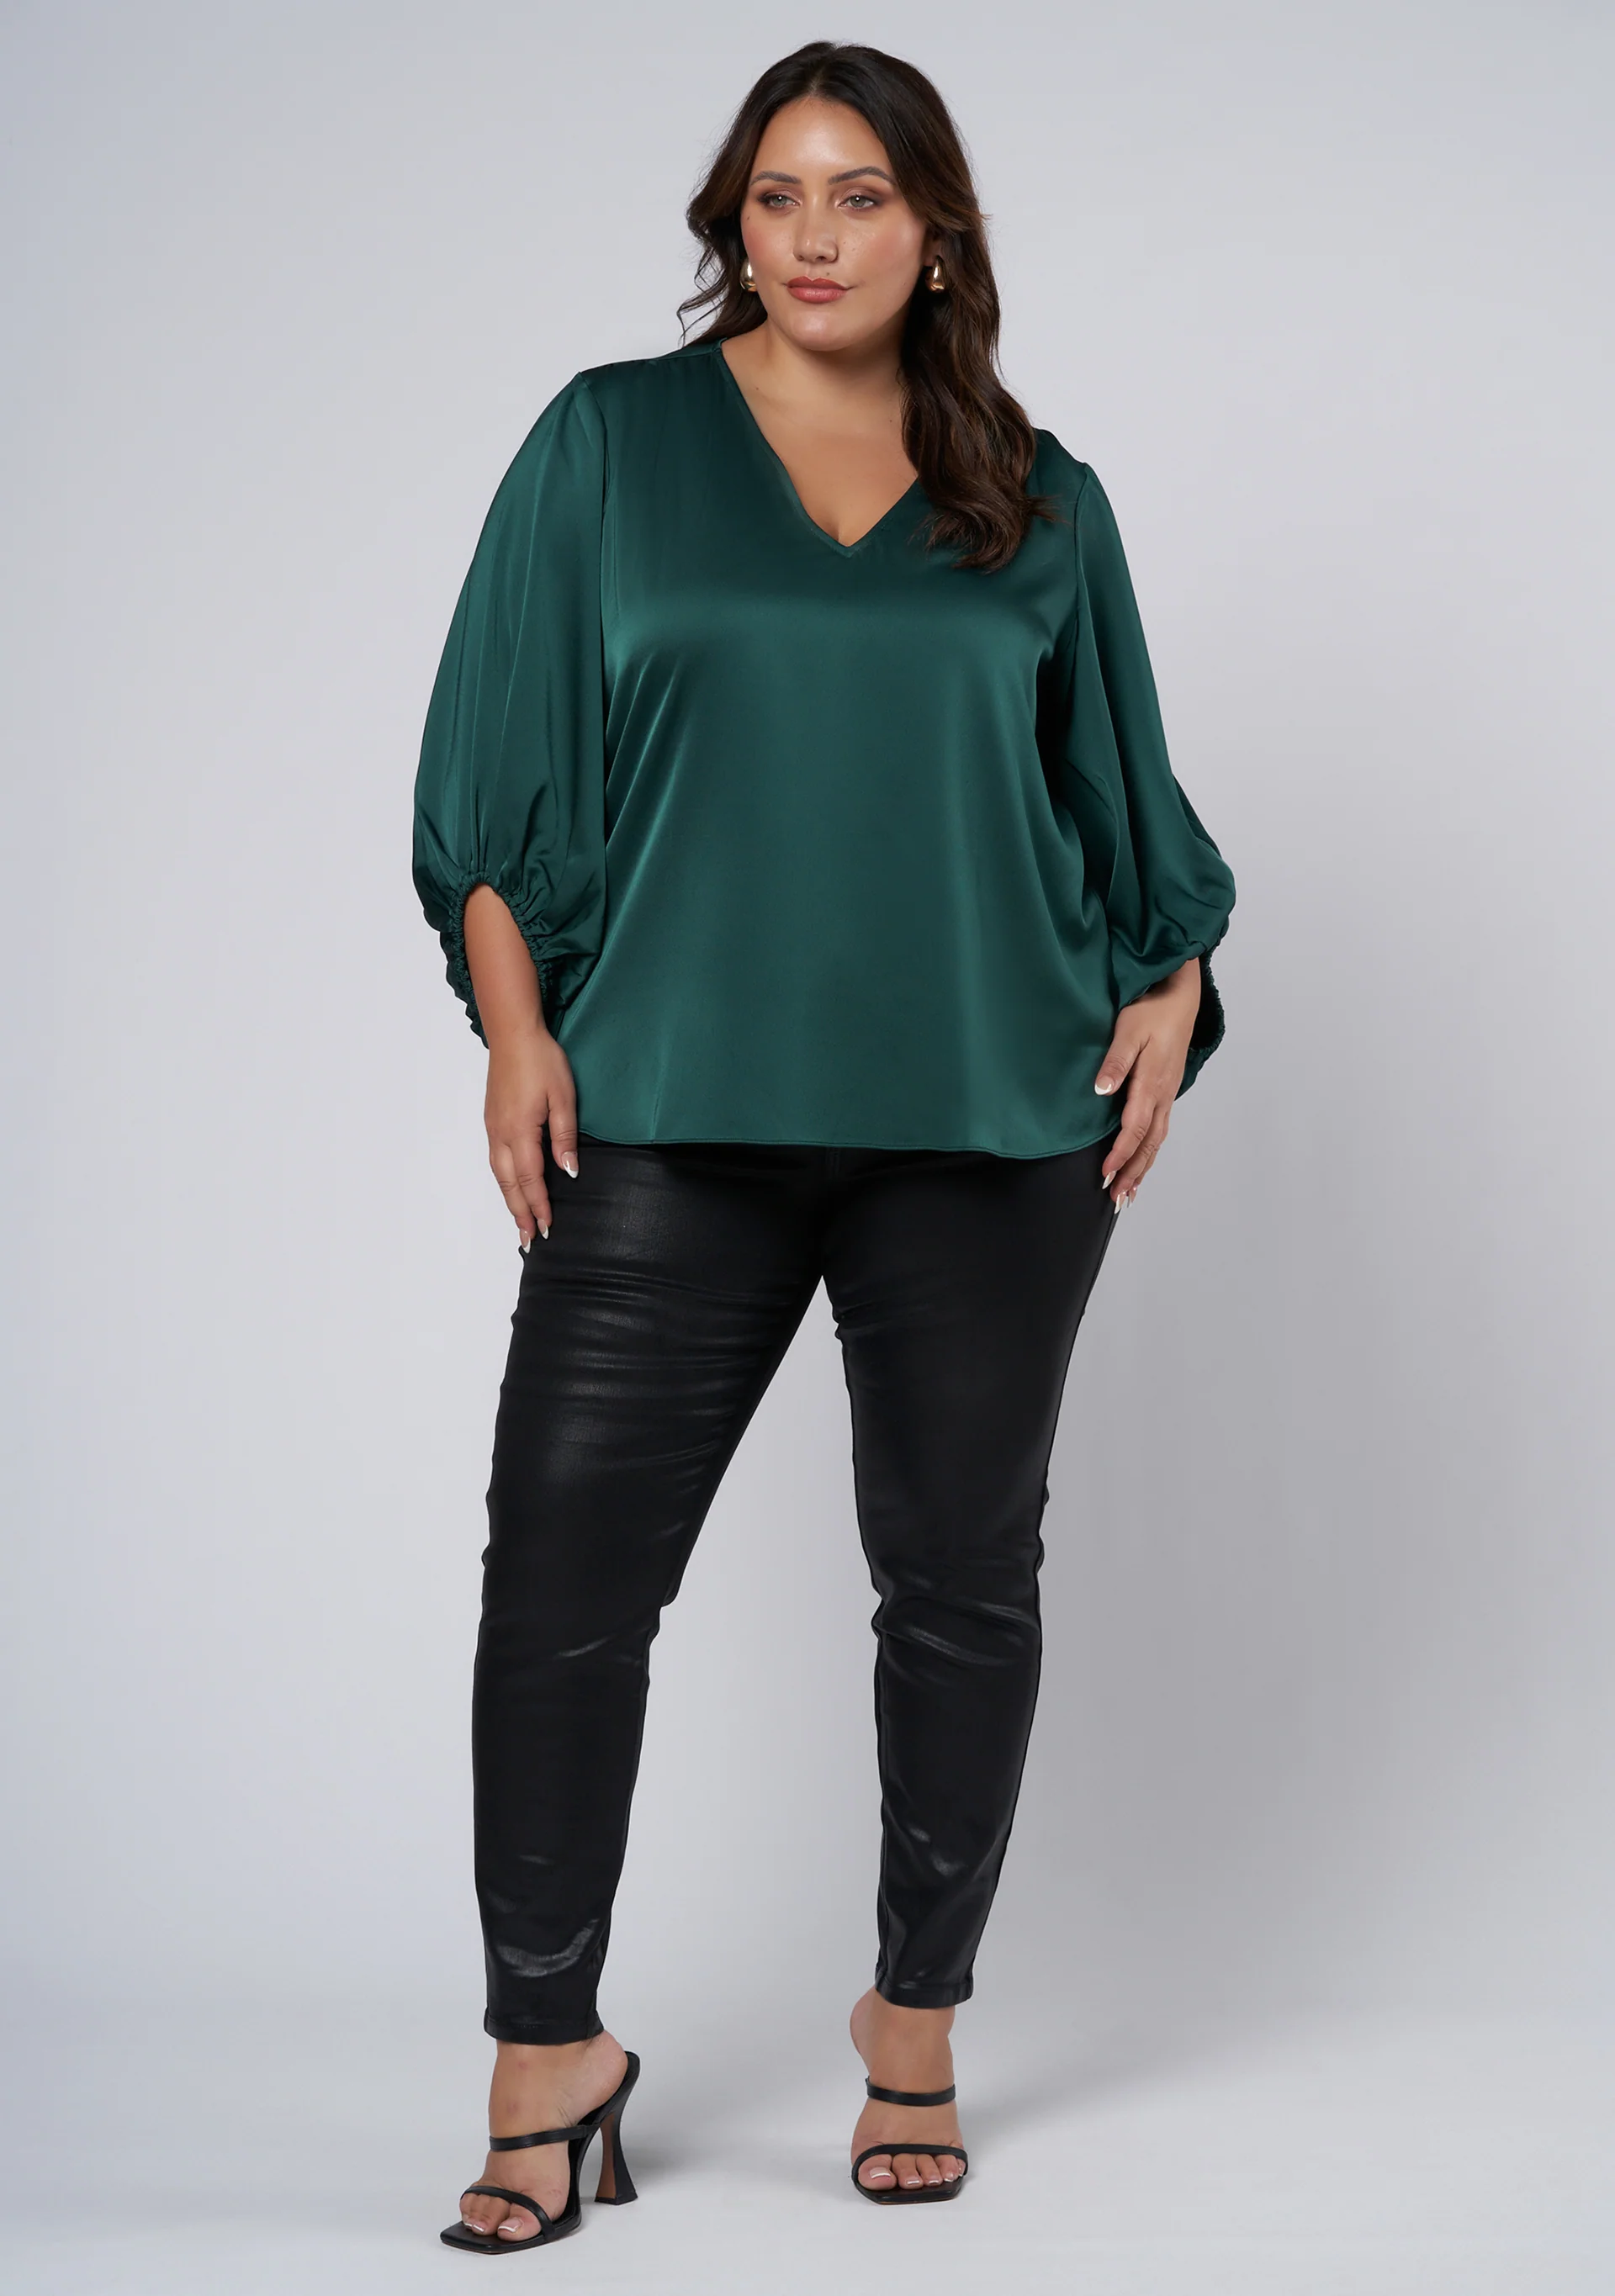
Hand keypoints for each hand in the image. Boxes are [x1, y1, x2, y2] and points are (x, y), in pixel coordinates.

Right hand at [484, 1024, 579, 1247]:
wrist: (513, 1035)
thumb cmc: (542, 1061)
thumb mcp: (563, 1097)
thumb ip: (565, 1137)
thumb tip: (569, 1171)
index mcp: (520, 1131)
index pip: (531, 1179)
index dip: (539, 1206)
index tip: (547, 1228)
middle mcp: (501, 1135)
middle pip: (509, 1184)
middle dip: (520, 1213)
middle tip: (528, 1241)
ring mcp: (493, 1128)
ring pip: (499, 1175)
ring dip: (510, 1201)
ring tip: (519, 1222)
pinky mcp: (492, 1120)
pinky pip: (496, 1161)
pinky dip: (504, 1182)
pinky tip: (511, 1188)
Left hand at [1094, 958, 1200, 1206]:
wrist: (1181, 997)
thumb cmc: (1152, 1010)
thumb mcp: (1128, 1031)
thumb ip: (1115, 1062)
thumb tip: (1101, 1091)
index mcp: (1151, 1084)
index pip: (1134, 1129)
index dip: (1119, 1154)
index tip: (1105, 1174)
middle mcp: (1163, 1095)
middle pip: (1148, 1143)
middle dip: (1132, 1172)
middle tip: (1116, 1198)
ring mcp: (1168, 1094)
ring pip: (1157, 1140)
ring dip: (1142, 1167)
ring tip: (1128, 1192)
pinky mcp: (1167, 1091)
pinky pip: (1160, 1129)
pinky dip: (1150, 1151)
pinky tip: (1142, 1161)